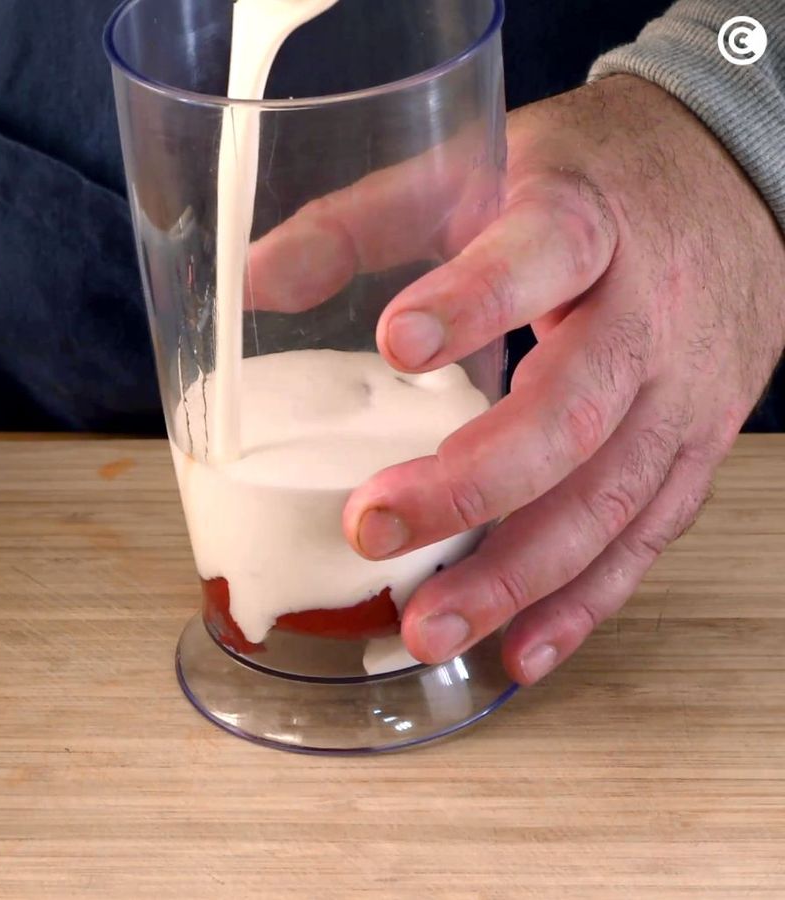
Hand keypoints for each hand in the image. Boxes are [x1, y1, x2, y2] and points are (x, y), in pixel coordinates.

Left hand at [335, 75, 784, 683]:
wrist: (727, 183)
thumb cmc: (584, 181)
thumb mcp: (471, 172)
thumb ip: (359, 222)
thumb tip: (251, 280)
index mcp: (586, 222)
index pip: (540, 255)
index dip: (476, 299)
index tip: (397, 339)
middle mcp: (646, 318)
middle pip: (572, 414)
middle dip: (472, 485)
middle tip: (371, 529)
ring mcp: (683, 397)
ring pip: (608, 501)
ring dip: (516, 576)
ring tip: (426, 627)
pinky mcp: (694, 452)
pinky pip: (644, 541)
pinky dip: (581, 603)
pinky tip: (518, 651)